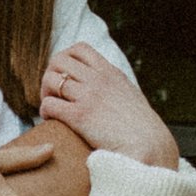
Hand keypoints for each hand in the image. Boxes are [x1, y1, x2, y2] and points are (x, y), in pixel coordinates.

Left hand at [39, 46, 179, 167]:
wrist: (150, 146)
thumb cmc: (142, 128)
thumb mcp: (130, 96)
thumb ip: (115, 88)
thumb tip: (107, 91)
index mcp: (110, 72)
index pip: (80, 49)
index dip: (65, 59)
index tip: (66, 76)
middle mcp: (98, 79)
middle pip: (59, 60)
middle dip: (51, 73)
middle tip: (53, 93)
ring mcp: (89, 96)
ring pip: (51, 79)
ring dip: (45, 92)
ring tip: (51, 107)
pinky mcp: (80, 116)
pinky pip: (49, 104)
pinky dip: (45, 111)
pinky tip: (50, 120)